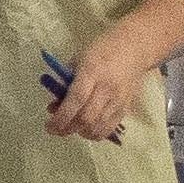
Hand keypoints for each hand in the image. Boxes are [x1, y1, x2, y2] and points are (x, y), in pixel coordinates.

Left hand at [44, 0, 183, 140]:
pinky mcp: (126, 107)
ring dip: (80, 133)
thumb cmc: (102, 50)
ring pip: (98, 127)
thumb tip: (54, 107)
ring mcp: (118, 100)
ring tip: (71, 128)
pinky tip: (86, 129)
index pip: (76, 100)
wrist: (134, 48)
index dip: (61, 117)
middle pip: (87, 118)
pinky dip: (95, 133)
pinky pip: (109, 128)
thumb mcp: (79, 59)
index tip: (49, 126)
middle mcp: (107, 88)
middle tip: (57, 129)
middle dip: (68, 129)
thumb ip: (66, 83)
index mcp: (92, 71)